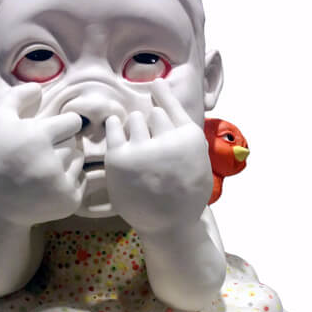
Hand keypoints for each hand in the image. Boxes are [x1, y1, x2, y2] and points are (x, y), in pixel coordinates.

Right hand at [0, 83, 84, 225]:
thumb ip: (16, 97)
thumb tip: (38, 88)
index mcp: (37, 137)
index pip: (73, 121)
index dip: (61, 125)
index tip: (47, 134)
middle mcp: (52, 160)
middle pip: (75, 141)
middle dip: (62, 144)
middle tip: (42, 154)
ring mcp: (62, 183)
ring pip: (79, 160)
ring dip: (67, 161)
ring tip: (45, 169)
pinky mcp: (69, 201)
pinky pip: (82, 180)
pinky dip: (70, 180)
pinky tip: (50, 184)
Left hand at [104, 80, 211, 234]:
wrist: (168, 225)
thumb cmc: (185, 194)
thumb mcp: (199, 161)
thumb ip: (186, 133)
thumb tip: (165, 98)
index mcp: (189, 137)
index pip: (169, 105)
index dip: (161, 93)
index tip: (154, 85)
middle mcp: (166, 140)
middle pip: (151, 113)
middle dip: (150, 124)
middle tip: (149, 143)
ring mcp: (141, 149)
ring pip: (133, 119)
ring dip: (134, 128)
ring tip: (137, 146)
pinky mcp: (118, 159)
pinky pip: (113, 128)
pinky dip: (114, 125)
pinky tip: (115, 128)